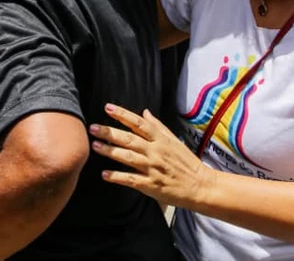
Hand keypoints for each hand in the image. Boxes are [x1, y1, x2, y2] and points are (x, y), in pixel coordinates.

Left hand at [90, 103, 214, 209]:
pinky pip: (131, 179)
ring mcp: (152, 168)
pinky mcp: (151, 185)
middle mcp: (155, 152)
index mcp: (161, 139)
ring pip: (128, 157)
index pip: (139, 123)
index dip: (122, 115)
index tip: (108, 108)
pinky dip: (117, 176)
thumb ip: (158, 126)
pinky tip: (105, 174)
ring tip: (95, 146)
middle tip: (93, 128)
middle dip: (110, 132)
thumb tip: (145, 112)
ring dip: (110, 151)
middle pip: (129, 139)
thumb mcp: (174, 140)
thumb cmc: (187, 163)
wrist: (200, 186)